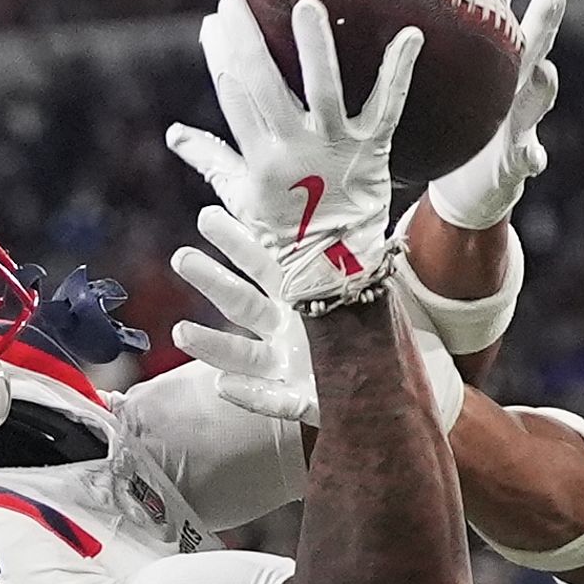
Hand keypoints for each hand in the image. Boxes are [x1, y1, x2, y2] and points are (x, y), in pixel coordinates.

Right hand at [166, 0, 421, 314]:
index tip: (213, 22)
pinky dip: (399, 70)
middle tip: (233, 2)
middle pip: (264, 85)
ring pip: (323, 91)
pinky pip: (387, 106)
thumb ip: (210, 160)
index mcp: (259, 158)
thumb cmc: (286, 232)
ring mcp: (335, 147)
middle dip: (246, 41)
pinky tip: (411, 34)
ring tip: (309, 5)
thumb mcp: (241, 199)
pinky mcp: (371, 149)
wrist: (337, 269)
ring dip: (316, 48)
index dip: (220, 57)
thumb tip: (175, 134)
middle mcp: (294, 149)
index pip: (233, 96)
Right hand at [174, 209, 460, 429]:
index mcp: (304, 295)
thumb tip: (343, 182)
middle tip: (182, 259)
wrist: (403, 382)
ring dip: (213, 345)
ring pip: (246, 355)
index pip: (264, 263)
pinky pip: (276, 400)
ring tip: (181, 332)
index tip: (207, 218)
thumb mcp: (368, 282)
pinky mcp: (307, 401)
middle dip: (212, 282)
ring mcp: (294, 365)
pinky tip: (224, 387)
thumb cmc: (381, 330)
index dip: (236, 242)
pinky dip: (251, 396)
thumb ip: (348, 247)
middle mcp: (291, 328)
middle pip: (243, 304)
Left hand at [427, 0, 563, 233]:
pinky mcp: (517, 165)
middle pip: (534, 46)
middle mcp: (513, 87)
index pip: (500, 17)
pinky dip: (529, 156)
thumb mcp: (434, 86)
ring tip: (544, 71)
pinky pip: (526, 159)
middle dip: (545, 20)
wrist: (466, 189)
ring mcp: (521, 123)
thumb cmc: (449, 129)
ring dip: (544, 85)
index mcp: (491, 65)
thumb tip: (365, 4)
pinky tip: (530, 156)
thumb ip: (414, 52)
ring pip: (538, 98)